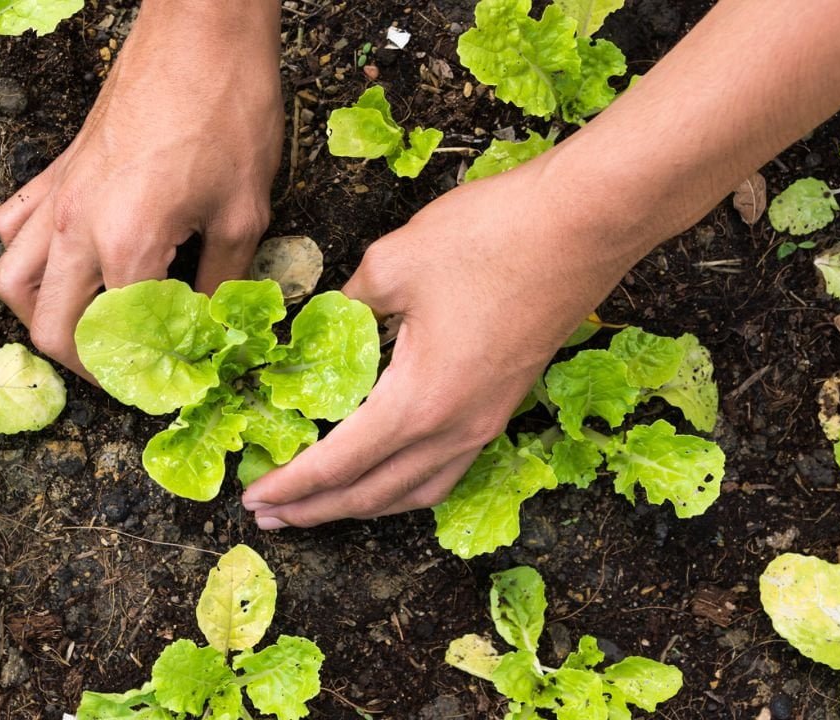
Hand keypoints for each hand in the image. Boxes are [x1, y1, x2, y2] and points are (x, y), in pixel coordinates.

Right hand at [0, 0, 282, 377]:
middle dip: (84, 364)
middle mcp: (77, 228)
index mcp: (127, 245)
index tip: (169, 384)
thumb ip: (222, 284)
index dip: (143, 376)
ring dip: (41, 316)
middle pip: (49, 328)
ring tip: (85, 325)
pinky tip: (66, 261)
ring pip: (10, 281)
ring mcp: (58, 197)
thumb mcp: (244, 213)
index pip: (116, 341)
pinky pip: (14, 227)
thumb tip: (211, 330)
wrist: (201, 32)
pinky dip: (27, 257)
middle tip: (125, 370)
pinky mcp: (56, 170)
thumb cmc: (229, 112)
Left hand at [242, 155, 651, 527]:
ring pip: (415, 491)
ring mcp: (486, 422)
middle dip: (316, 509)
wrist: (586, 222)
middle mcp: (455, 429)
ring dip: (362, 505)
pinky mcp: (504, 405)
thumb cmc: (491, 237)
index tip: (253, 498)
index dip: (291, 485)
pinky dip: (405, 486)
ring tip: (320, 506)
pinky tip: (387, 474)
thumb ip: (346, 307)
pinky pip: (446, 470)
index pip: (338, 464)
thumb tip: (321, 325)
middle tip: (269, 515)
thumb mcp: (393, 263)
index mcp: (419, 402)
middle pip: (373, 493)